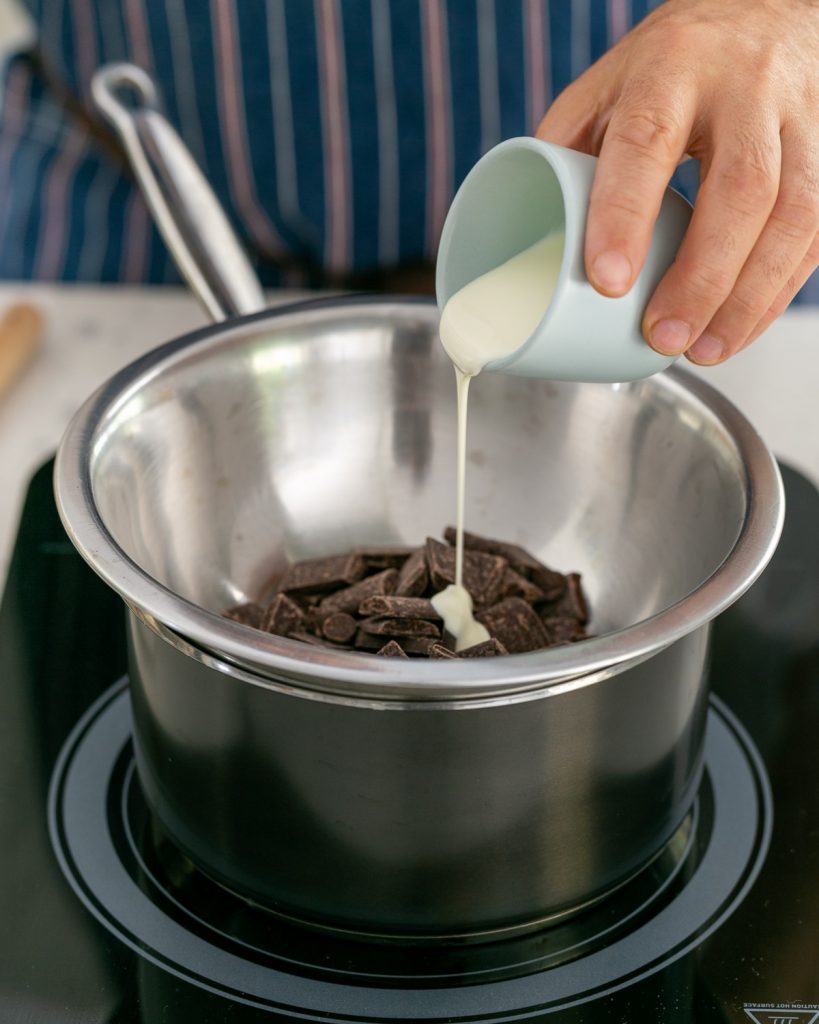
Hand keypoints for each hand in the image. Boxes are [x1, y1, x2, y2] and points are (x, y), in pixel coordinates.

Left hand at [536, 0, 818, 364]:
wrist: (763, 14)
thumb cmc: (673, 61)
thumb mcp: (606, 87)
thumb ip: (567, 152)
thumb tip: (532, 238)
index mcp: (670, 66)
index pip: (647, 141)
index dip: (626, 215)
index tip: (608, 283)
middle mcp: (745, 86)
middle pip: (740, 187)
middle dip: (702, 276)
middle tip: (662, 335)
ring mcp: (800, 118)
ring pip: (794, 214)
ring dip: (749, 296)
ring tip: (705, 349)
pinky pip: (817, 231)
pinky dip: (778, 290)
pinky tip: (741, 326)